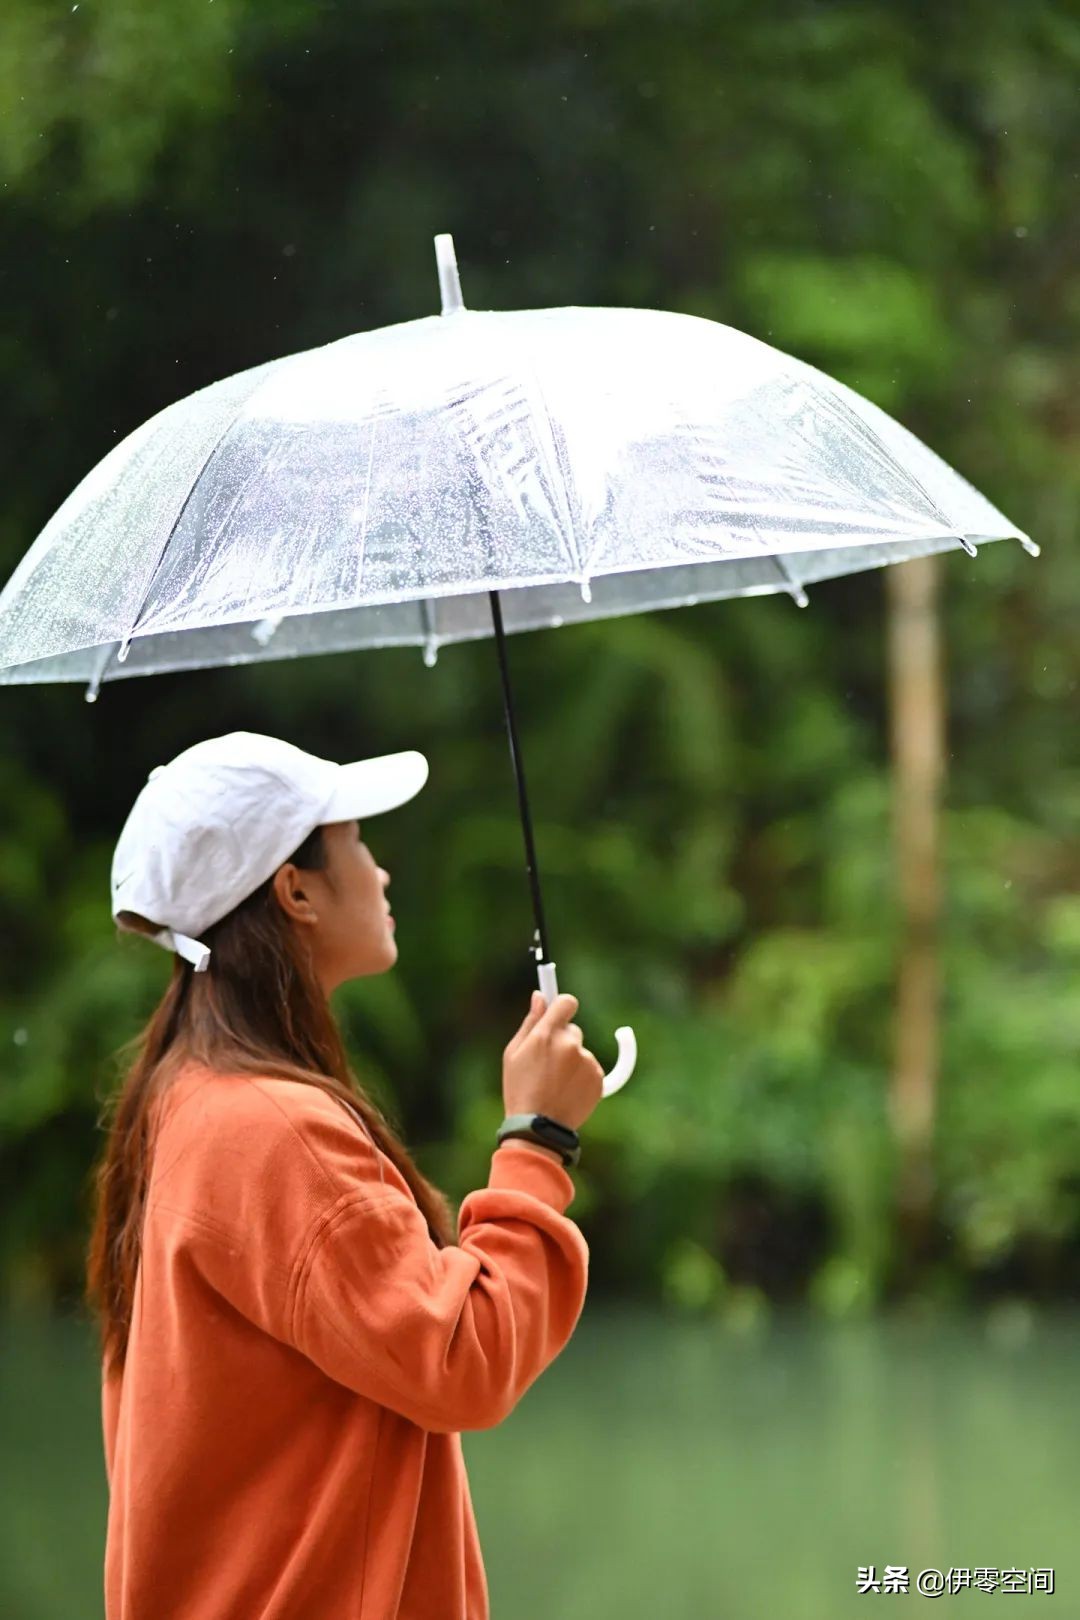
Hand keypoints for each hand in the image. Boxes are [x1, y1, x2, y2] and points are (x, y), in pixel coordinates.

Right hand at [502, 991, 604, 1131]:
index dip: (562, 1005)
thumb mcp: (513, 1054)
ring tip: (554, 1084)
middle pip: (572, 1030)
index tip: (559, 1010)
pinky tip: (566, 1091)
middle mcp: (569, 1045)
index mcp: (546, 1035)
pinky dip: (581, 1076)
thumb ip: (530, 1022)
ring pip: (580, 1051)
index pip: (566, 1002)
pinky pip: (591, 1068)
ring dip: (571, 1061)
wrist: (538, 1129)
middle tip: (547, 1063)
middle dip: (562, 1040)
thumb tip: (540, 997)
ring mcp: (586, 1062)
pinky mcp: (598, 1078)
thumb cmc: (520, 1090)